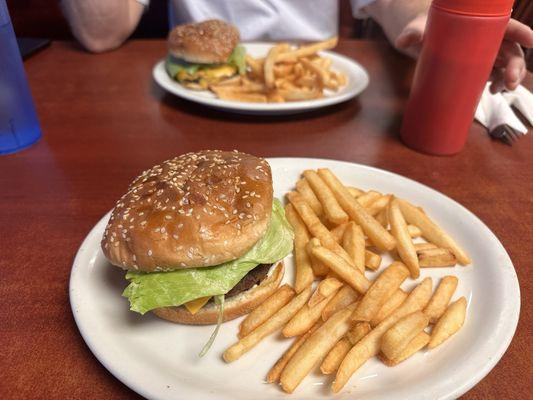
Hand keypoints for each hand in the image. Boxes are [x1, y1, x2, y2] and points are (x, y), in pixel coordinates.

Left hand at [395, 16, 532, 92]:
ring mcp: (485, 53)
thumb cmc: (427, 26)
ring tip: (499, 90)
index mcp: (483, 23)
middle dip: (516, 66)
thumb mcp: (421, 27)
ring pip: (506, 65)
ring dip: (509, 78)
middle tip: (510, 82)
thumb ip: (415, 32)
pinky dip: (497, 84)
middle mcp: (489, 38)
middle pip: (512, 50)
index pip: (508, 26)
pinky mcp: (477, 67)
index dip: (522, 32)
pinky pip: (494, 76)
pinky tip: (492, 92)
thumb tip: (403, 41)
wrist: (423, 36)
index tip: (532, 40)